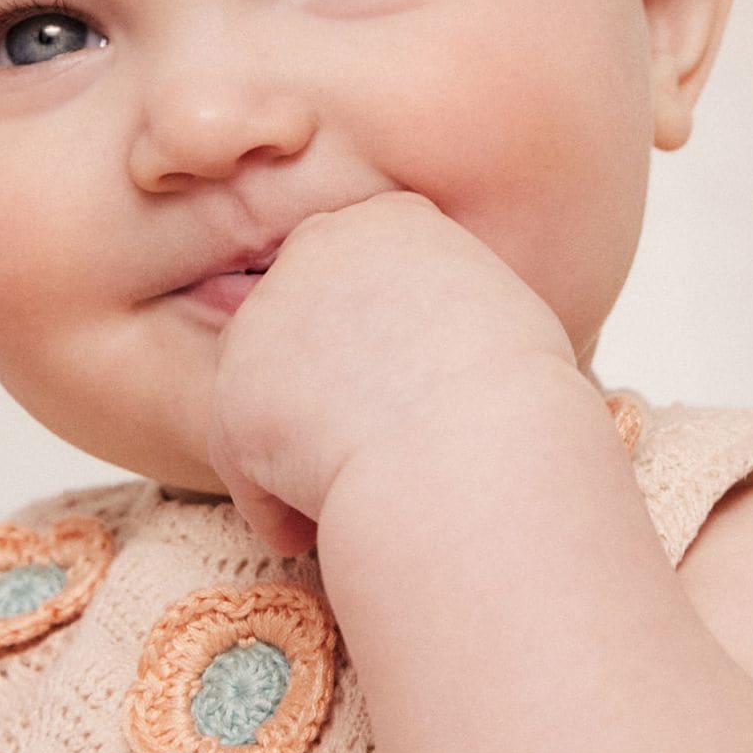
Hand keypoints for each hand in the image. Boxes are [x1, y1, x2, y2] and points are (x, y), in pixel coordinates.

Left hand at [205, 191, 578, 552]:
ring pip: (262, 385)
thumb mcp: (505, 318)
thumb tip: (429, 351)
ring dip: (291, 438)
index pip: (361, 260)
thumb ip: (447, 309)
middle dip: (320, 373)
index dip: (375, 323)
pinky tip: (304, 532)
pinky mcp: (233, 399)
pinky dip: (273, 500)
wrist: (473, 454)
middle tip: (366, 437)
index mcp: (391, 221)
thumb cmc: (519, 400)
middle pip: (303, 314)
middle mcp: (317, 253)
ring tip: (343, 490)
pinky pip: (243, 459)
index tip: (402, 373)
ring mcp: (264, 323)